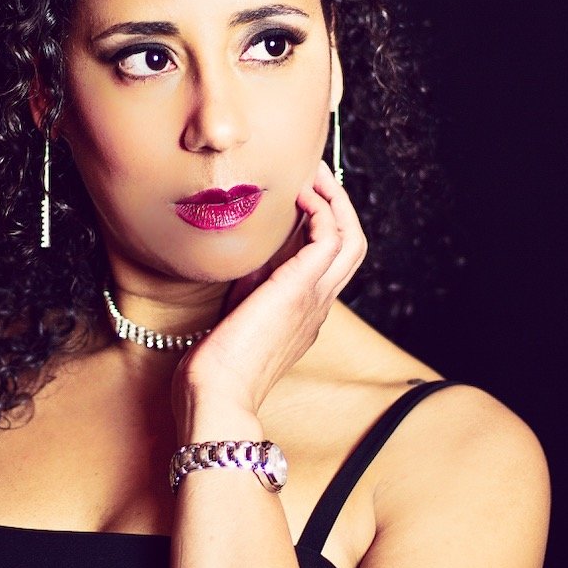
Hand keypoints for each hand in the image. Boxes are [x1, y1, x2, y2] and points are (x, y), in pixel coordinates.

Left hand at [171, 161, 366, 431]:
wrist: (216, 394)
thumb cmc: (216, 365)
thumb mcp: (236, 314)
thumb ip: (249, 284)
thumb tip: (247, 249)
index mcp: (305, 313)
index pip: (328, 261)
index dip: (321, 223)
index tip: (299, 196)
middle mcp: (318, 305)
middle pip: (352, 245)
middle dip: (337, 203)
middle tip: (313, 174)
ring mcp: (315, 298)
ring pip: (352, 238)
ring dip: (334, 199)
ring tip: (311, 173)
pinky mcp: (302, 289)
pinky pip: (330, 237)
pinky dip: (320, 209)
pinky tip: (298, 194)